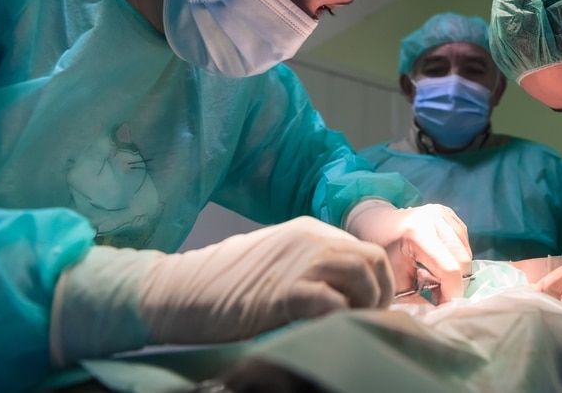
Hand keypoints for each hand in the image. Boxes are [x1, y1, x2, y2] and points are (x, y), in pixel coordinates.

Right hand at [50, 216, 392, 365]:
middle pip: (371, 259)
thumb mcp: (277, 263)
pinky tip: (330, 331)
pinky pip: (330, 301)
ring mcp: (298, 261)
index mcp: (311, 230)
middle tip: (370, 321)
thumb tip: (347, 294)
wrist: (181, 290)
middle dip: (380, 294)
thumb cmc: (227, 284)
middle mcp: (311, 239)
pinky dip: (340, 318)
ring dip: (365, 305)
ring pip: (359, 275)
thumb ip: (311, 268)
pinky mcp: (283, 290)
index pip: (365, 250)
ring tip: (354, 327)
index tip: (373, 308)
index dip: (378, 282)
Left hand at [344, 200, 471, 301]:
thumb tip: (441, 310)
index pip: (450, 270)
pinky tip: (439, 260)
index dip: (452, 294)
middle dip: (455, 284)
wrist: (376, 223)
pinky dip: (456, 258)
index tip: (445, 307)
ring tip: (436, 277)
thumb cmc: (383, 253)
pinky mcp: (450, 214)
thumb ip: (419, 297)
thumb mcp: (396, 280)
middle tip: (439, 295)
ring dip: (457, 271)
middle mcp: (435, 219)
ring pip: (467, 253)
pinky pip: (464, 244)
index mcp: (418, 234)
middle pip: (463, 262)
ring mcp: (444, 214)